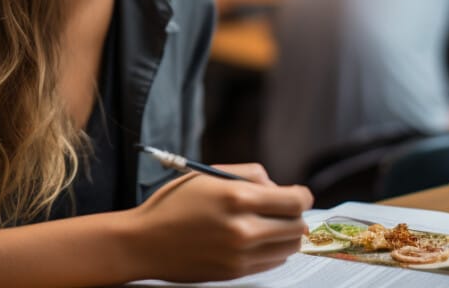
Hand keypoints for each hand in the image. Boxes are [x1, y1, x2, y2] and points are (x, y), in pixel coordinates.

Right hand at [126, 162, 312, 281]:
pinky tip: (257, 240)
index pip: (294, 201)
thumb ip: (250, 175)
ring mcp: (240, 255)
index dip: (302, 196)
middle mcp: (243, 229)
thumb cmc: (174, 204)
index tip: (298, 194)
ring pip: (289, 247)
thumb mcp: (210, 175)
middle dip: (295, 215)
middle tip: (283, 209)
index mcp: (237, 197)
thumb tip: (277, 188)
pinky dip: (273, 250)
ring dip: (286, 234)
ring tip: (269, 225)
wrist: (145, 242)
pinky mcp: (235, 272)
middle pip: (297, 226)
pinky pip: (272, 262)